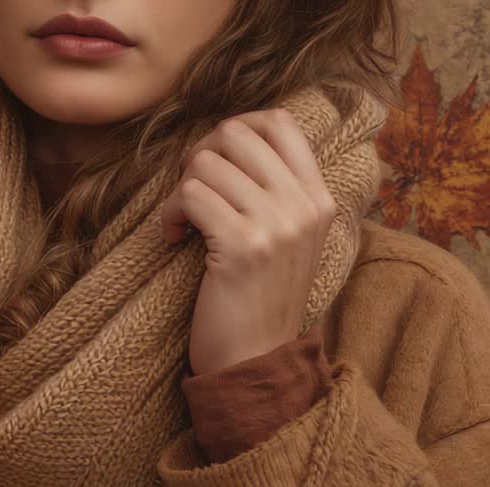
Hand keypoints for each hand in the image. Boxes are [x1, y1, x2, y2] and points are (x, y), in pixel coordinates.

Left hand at [160, 109, 336, 376]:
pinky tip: (174, 238)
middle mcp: (303, 206)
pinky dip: (170, 214)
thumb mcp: (288, 240)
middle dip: (200, 156)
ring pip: (206, 163)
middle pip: (236, 132)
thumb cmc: (259, 298)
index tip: (216, 164)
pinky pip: (189, 195)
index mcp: (319, 199)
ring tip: (183, 223)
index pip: (281, 122)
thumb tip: (231, 139)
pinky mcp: (242, 246)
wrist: (257, 360)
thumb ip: (276, 192)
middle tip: (192, 192)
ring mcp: (276, 225)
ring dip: (181, 190)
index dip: (235, 130)